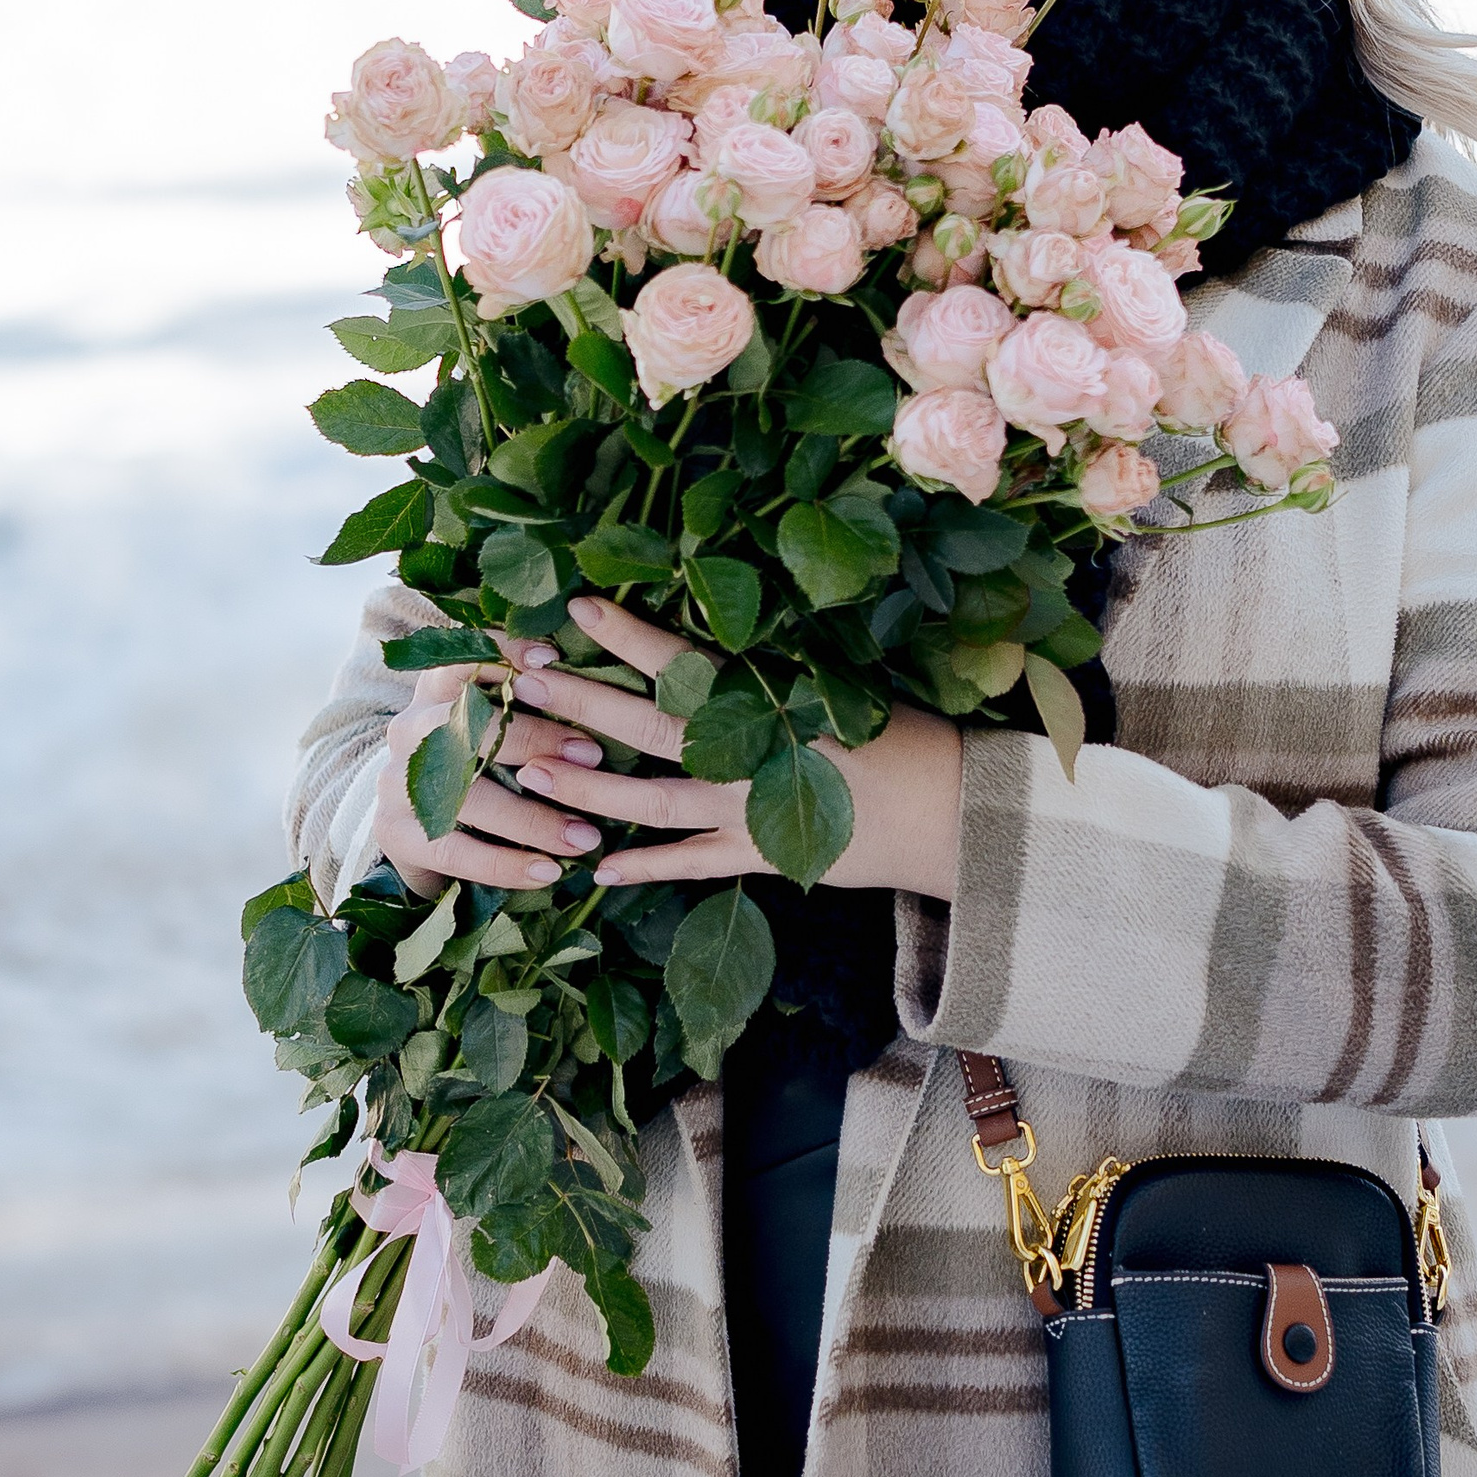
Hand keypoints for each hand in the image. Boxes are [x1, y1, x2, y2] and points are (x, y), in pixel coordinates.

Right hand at [367, 642, 620, 898]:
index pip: (464, 657)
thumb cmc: (477, 767)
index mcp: (436, 690)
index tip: (554, 659)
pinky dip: (506, 864)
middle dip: (534, 738)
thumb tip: (605, 690)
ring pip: (466, 796)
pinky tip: (548, 872)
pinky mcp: (394, 833)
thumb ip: (532, 705)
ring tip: (586, 835)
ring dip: (532, 817)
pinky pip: (455, 850)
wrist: (414, 830)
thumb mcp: (494, 728)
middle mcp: (410, 727)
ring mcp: (394, 782)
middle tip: (593, 755)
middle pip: (466, 725)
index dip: (506, 654)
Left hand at [506, 598, 964, 901]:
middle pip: (648, 727)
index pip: (686, 661)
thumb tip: (716, 636)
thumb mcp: (839, 687)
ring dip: (589, 791)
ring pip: (651, 802)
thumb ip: (774, 672)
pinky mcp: (762, 855)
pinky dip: (645, 867)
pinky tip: (597, 871)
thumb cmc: (902, 734)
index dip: (630, 634)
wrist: (952, 812)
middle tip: (524, 683)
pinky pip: (691, 864)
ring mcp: (750, 813)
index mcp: (770, 702)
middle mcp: (749, 756)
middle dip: (582, 704)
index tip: (578, 605)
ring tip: (532, 778)